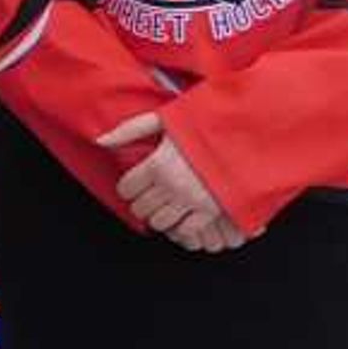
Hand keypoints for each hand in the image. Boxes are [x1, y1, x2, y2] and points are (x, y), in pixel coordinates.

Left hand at [97, 111, 245, 252]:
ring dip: (158, 215)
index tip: (135, 185)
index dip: (128, 188)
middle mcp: (172, 185)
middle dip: (141, 203)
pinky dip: (180, 225)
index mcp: (158, 164)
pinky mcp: (212, 210)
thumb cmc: (205, 123)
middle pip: (140, 208)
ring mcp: (192, 200)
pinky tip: (182, 214)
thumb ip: (131, 130)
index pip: (127, 189)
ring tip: (164, 205)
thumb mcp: (165, 119)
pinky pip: (186, 229)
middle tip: (148, 196)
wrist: (247, 132)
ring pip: (160, 222)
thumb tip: (100, 141)